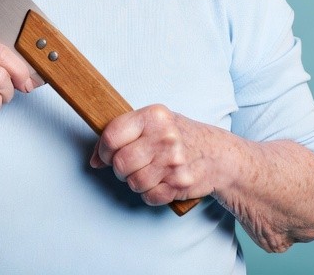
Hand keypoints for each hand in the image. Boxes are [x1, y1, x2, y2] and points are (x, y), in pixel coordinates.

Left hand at [89, 104, 224, 206]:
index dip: (102, 149)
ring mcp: (174, 162)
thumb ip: (123, 132)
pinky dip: (150, 193)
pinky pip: (149, 196)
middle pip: (120, 163)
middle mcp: (165, 137)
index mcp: (154, 116)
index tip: (103, 155)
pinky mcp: (180, 184)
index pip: (112, 135)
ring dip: (135, 181)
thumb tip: (94, 159)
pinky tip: (159, 181)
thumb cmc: (181, 135)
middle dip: (119, 168)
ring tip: (147, 171)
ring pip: (133, 182)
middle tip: (128, 165)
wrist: (219, 154)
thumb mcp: (155, 122)